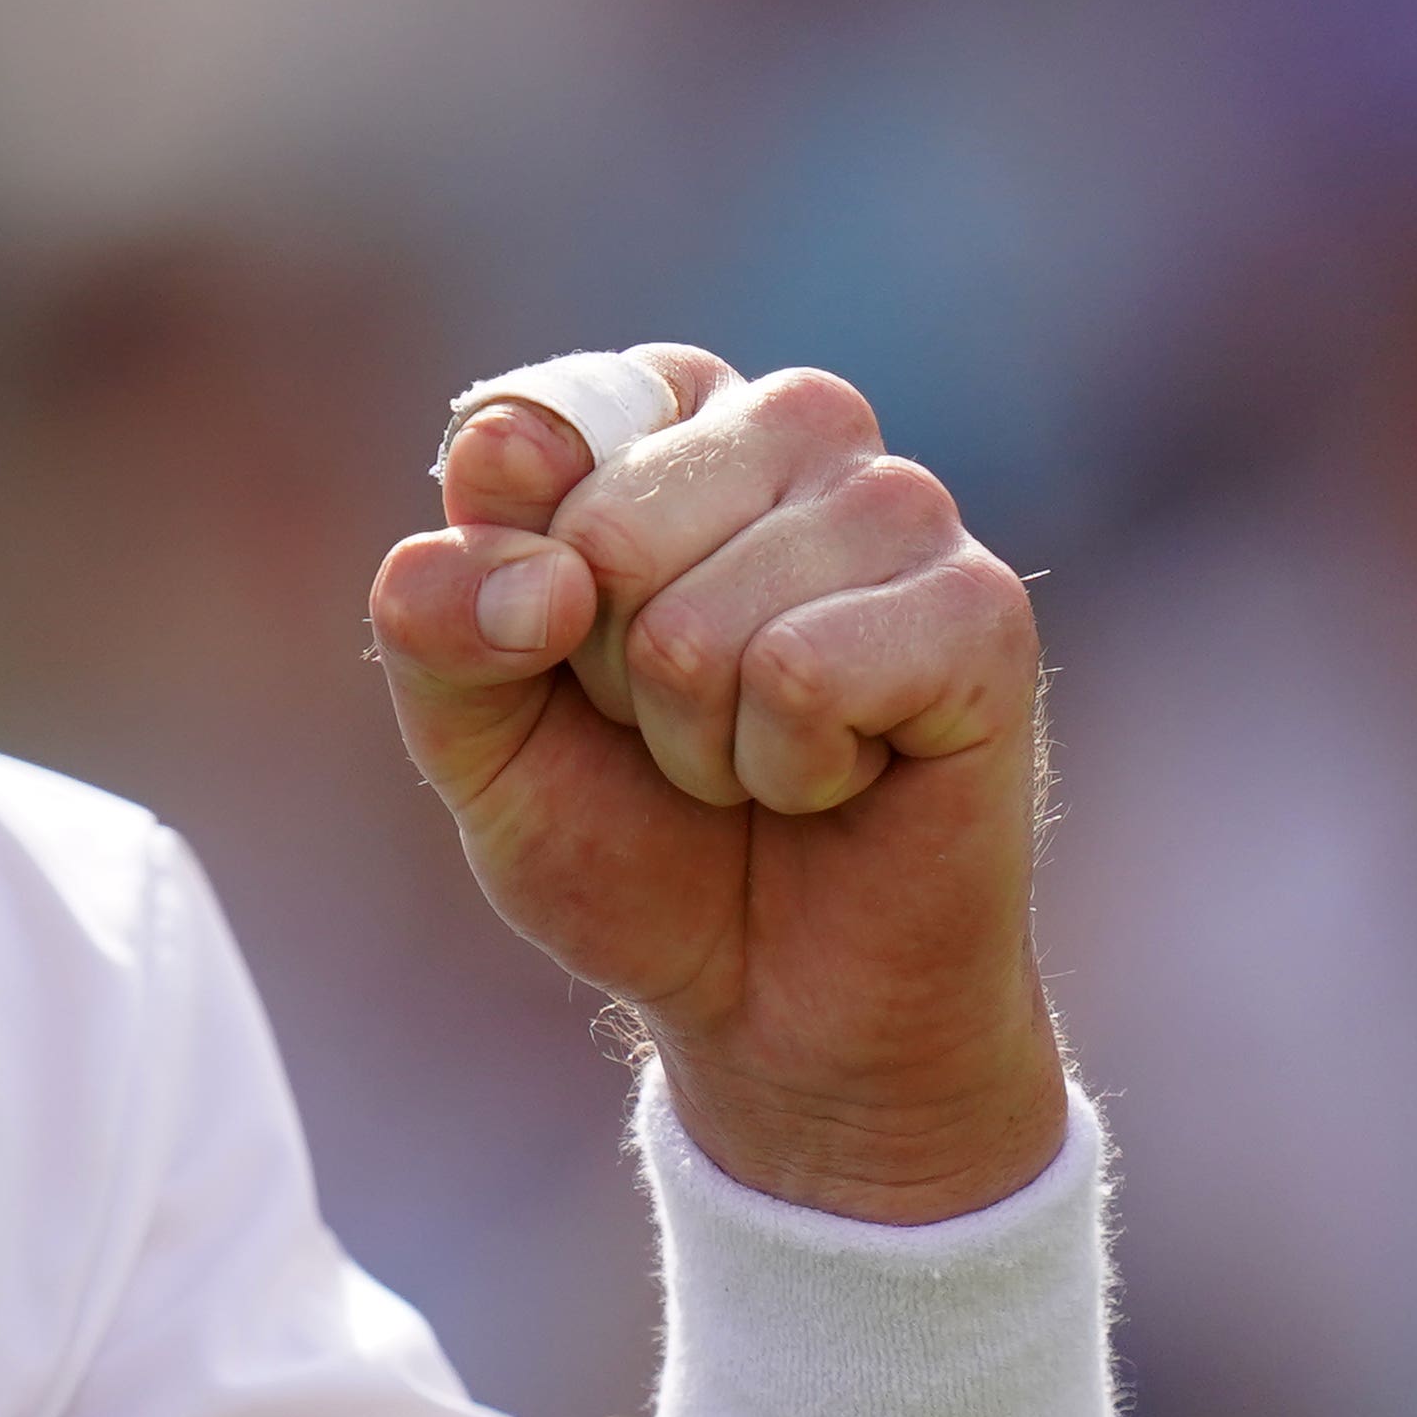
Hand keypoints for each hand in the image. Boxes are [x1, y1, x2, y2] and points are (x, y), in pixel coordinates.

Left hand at [366, 348, 1062, 1224]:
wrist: (770, 1003)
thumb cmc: (629, 839)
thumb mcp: (473, 738)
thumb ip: (434, 624)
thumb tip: (531, 572)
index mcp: (663, 413)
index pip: (522, 433)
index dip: (516, 590)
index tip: (570, 652)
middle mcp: (793, 425)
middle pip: (606, 528)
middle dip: (611, 674)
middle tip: (683, 725)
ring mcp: (901, 506)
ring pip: (700, 619)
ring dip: (699, 735)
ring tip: (760, 755)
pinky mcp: (982, 611)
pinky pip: (804, 672)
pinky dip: (787, 765)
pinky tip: (839, 776)